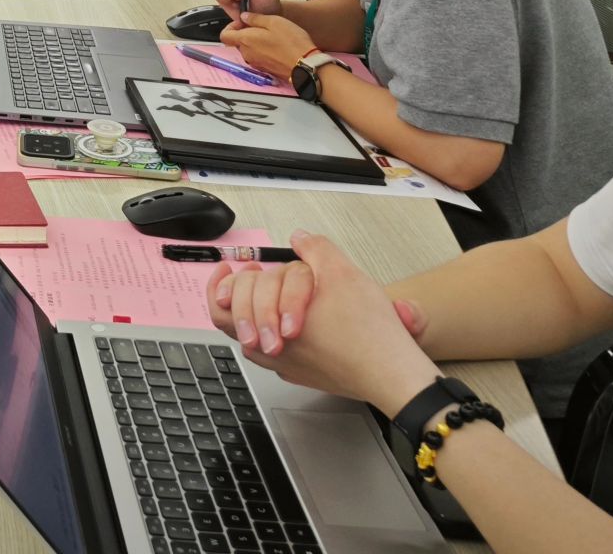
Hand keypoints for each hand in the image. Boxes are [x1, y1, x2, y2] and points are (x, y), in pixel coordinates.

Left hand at [206, 232, 440, 415]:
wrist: (392, 373)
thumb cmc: (367, 331)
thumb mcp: (341, 271)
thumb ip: (316, 249)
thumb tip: (300, 238)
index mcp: (269, 325)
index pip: (222, 305)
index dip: (221, 283)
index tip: (228, 268)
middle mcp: (271, 352)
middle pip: (232, 320)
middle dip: (243, 291)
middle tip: (255, 275)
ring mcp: (287, 366)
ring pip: (253, 338)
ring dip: (259, 311)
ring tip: (274, 296)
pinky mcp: (306, 374)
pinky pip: (277, 352)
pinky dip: (278, 331)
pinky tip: (293, 320)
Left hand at [221, 12, 313, 80]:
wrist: (305, 65)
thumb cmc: (292, 43)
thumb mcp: (274, 21)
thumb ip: (255, 18)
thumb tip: (244, 16)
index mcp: (246, 40)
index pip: (224, 35)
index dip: (231, 26)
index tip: (243, 22)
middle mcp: (247, 54)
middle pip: (238, 42)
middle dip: (246, 33)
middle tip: (262, 27)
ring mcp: (256, 63)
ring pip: (249, 50)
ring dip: (256, 42)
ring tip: (272, 36)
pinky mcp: (265, 69)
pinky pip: (259, 57)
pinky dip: (264, 51)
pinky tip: (277, 46)